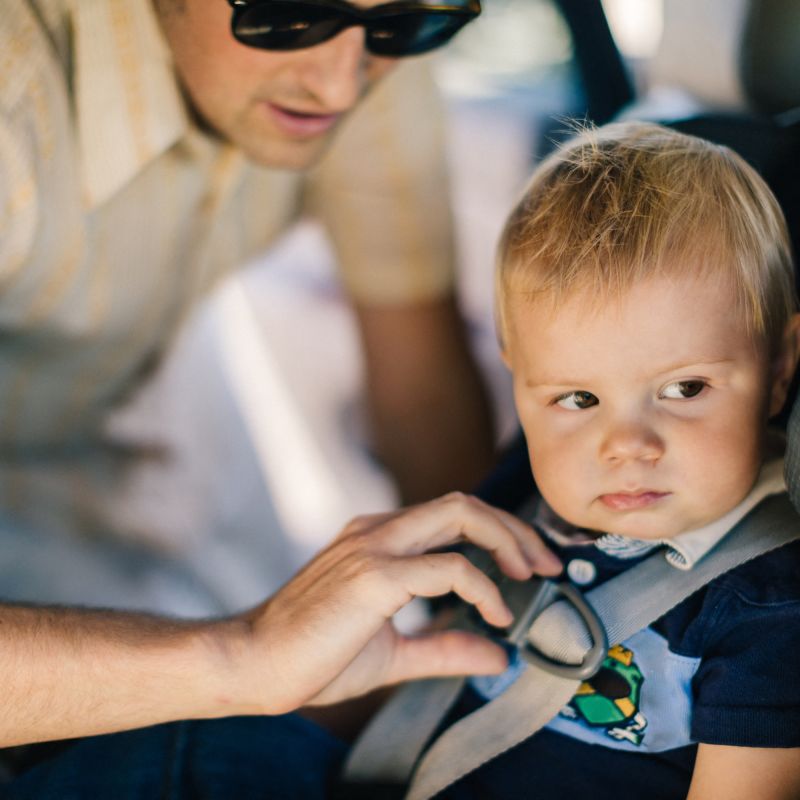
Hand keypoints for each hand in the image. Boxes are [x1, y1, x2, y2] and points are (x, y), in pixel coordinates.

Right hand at [229, 493, 561, 713]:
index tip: (531, 566)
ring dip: (508, 542)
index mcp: (377, 538)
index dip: (499, 534)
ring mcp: (373, 545)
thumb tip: (497, 657)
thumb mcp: (394, 654)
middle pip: (463, 504)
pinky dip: (483, 587)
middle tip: (548, 564)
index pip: (451, 515)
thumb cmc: (313, 656)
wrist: (252, 663)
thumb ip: (444, 649)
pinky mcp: (373, 575)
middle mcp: (377, 529)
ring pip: (460, 515)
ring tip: (532, 579)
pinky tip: (495, 615)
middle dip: (514, 529)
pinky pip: (448, 567)